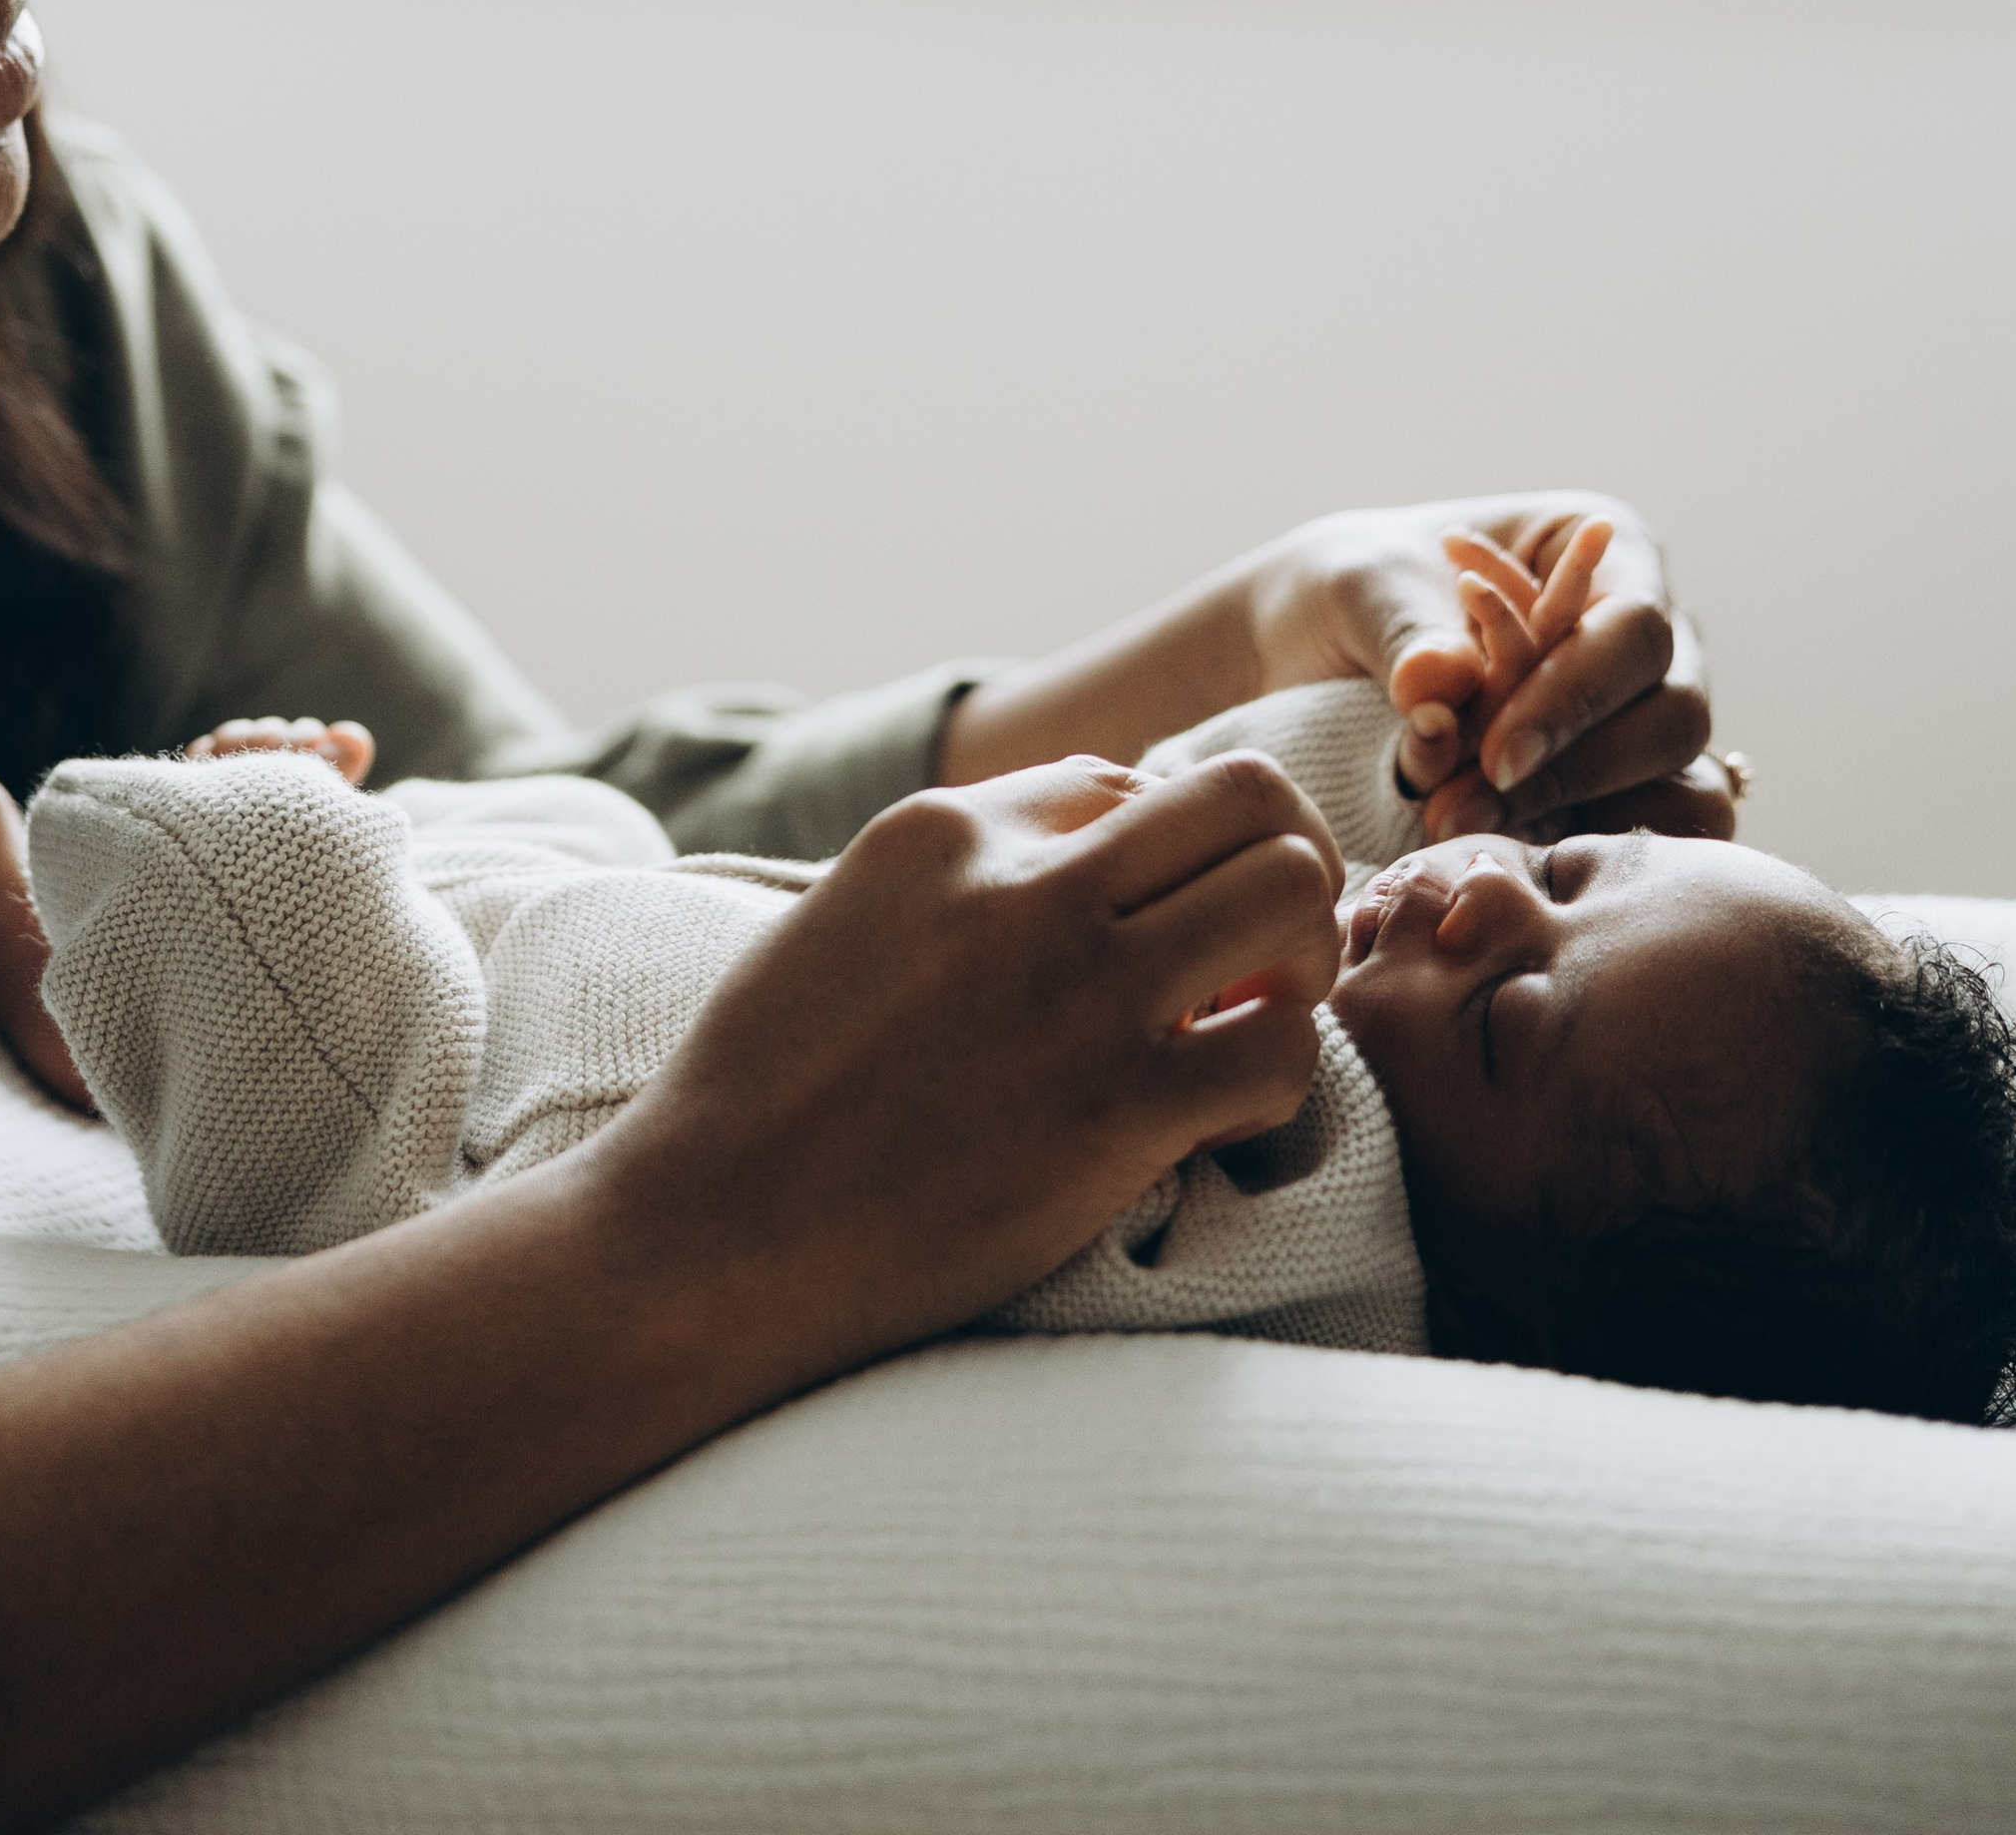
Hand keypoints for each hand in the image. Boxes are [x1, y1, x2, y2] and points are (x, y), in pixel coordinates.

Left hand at [0, 719, 379, 1110]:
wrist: (177, 1100)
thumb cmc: (80, 1042)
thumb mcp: (12, 950)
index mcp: (146, 901)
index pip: (181, 810)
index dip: (205, 767)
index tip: (227, 744)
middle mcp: (209, 908)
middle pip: (247, 806)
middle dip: (265, 756)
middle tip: (288, 739)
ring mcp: (270, 923)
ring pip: (295, 817)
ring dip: (308, 764)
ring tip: (327, 745)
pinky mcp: (324, 934)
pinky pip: (340, 849)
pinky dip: (344, 785)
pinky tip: (353, 748)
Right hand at [587, 745, 1346, 1371]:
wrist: (710, 1236)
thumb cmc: (765, 1088)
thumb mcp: (848, 914)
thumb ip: (966, 865)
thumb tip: (1093, 838)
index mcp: (948, 826)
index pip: (1134, 779)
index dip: (1169, 856)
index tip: (1158, 931)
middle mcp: (1024, 886)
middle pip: (1251, 796)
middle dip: (1285, 862)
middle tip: (1261, 952)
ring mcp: (1078, 994)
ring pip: (1296, 895)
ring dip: (1305, 957)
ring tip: (1255, 1020)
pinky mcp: (1116, 1115)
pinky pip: (1282, 1055)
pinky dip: (1277, 1082)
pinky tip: (1219, 1118)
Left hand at [1247, 492, 1721, 838]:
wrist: (1311, 647)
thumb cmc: (1348, 589)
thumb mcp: (1360, 587)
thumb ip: (1408, 633)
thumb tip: (1439, 688)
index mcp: (1612, 549)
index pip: (1634, 630)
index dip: (1576, 700)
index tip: (1495, 757)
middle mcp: (1644, 634)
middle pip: (1674, 715)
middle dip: (1573, 773)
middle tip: (1458, 810)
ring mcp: (1643, 714)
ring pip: (1680, 785)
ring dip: (1577, 821)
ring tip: (1457, 831)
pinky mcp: (1619, 787)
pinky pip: (1656, 833)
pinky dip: (1592, 851)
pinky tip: (1512, 859)